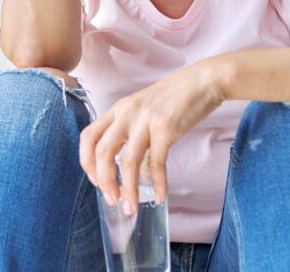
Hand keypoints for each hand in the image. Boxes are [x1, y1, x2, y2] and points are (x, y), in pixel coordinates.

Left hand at [78, 58, 229, 214]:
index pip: (88, 136)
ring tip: (131, 207)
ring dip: (128, 190)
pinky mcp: (166, 128)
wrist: (203, 81)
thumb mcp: (144, 109)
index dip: (86, 162)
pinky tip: (161, 196)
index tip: (96, 181)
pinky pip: (156, 163)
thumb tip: (129, 169)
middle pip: (102, 151)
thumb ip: (131, 132)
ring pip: (127, 162)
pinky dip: (158, 183)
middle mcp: (127, 113)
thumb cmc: (175, 98)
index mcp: (118, 109)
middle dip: (104, 181)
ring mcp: (145, 120)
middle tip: (111, 200)